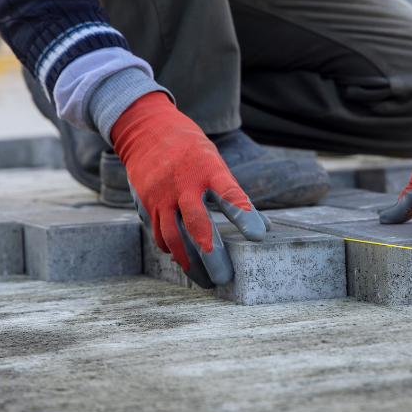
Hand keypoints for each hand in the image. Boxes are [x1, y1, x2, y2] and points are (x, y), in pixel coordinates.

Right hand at [112, 92, 268, 286]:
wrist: (146, 130)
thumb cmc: (192, 151)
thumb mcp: (216, 163)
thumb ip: (235, 195)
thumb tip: (265, 228)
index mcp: (207, 168)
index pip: (229, 193)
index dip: (244, 215)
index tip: (258, 236)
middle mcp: (183, 183)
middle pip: (197, 223)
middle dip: (211, 253)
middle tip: (225, 278)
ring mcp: (161, 195)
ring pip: (173, 237)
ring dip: (190, 262)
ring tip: (205, 281)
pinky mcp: (146, 204)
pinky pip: (159, 235)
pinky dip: (173, 251)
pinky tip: (185, 261)